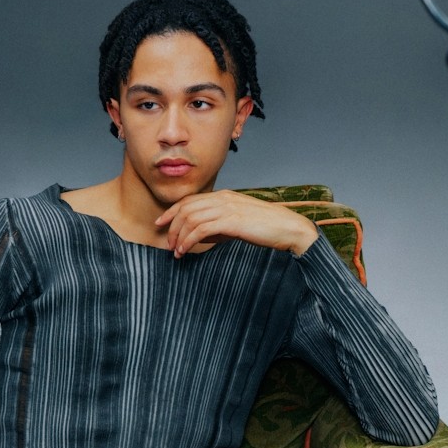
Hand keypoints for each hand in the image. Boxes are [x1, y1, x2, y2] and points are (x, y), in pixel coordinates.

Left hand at [155, 190, 318, 257]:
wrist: (287, 227)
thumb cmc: (265, 228)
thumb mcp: (237, 224)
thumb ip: (218, 227)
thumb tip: (198, 237)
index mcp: (223, 196)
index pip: (190, 200)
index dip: (172, 211)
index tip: (160, 223)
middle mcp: (222, 198)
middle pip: (186, 208)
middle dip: (172, 226)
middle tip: (168, 243)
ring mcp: (227, 208)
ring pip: (191, 218)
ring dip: (179, 236)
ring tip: (176, 251)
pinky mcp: (231, 221)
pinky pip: (201, 229)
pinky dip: (189, 240)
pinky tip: (186, 250)